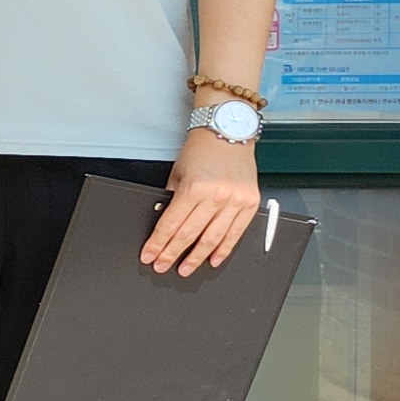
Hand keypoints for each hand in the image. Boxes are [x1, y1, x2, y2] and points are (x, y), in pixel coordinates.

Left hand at [143, 129, 260, 274]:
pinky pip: (236, 233)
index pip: (171, 224)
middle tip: (162, 266)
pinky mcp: (249, 203)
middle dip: (172, 253)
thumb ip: (172, 199)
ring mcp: (235, 200)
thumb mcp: (177, 173)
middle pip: (189, 235)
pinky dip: (224, 249)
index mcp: (194, 187)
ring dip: (197, 257)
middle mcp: (216, 195)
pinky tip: (213, 259)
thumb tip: (164, 225)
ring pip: (213, 239)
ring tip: (185, 268)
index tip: (150, 255)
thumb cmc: (200, 150)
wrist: (227, 132)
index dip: (158, 244)